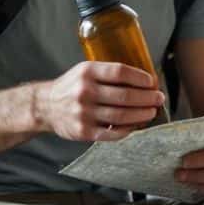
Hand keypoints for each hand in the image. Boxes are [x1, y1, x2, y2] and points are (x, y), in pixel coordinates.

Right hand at [34, 61, 163, 141]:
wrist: (44, 106)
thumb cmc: (71, 87)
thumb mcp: (85, 71)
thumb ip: (108, 73)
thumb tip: (143, 80)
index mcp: (87, 72)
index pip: (120, 72)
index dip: (140, 77)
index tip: (152, 82)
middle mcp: (85, 92)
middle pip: (125, 96)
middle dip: (147, 98)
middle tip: (158, 98)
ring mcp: (84, 113)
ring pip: (121, 116)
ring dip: (141, 115)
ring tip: (151, 112)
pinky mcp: (84, 131)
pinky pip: (112, 133)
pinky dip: (128, 130)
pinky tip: (136, 125)